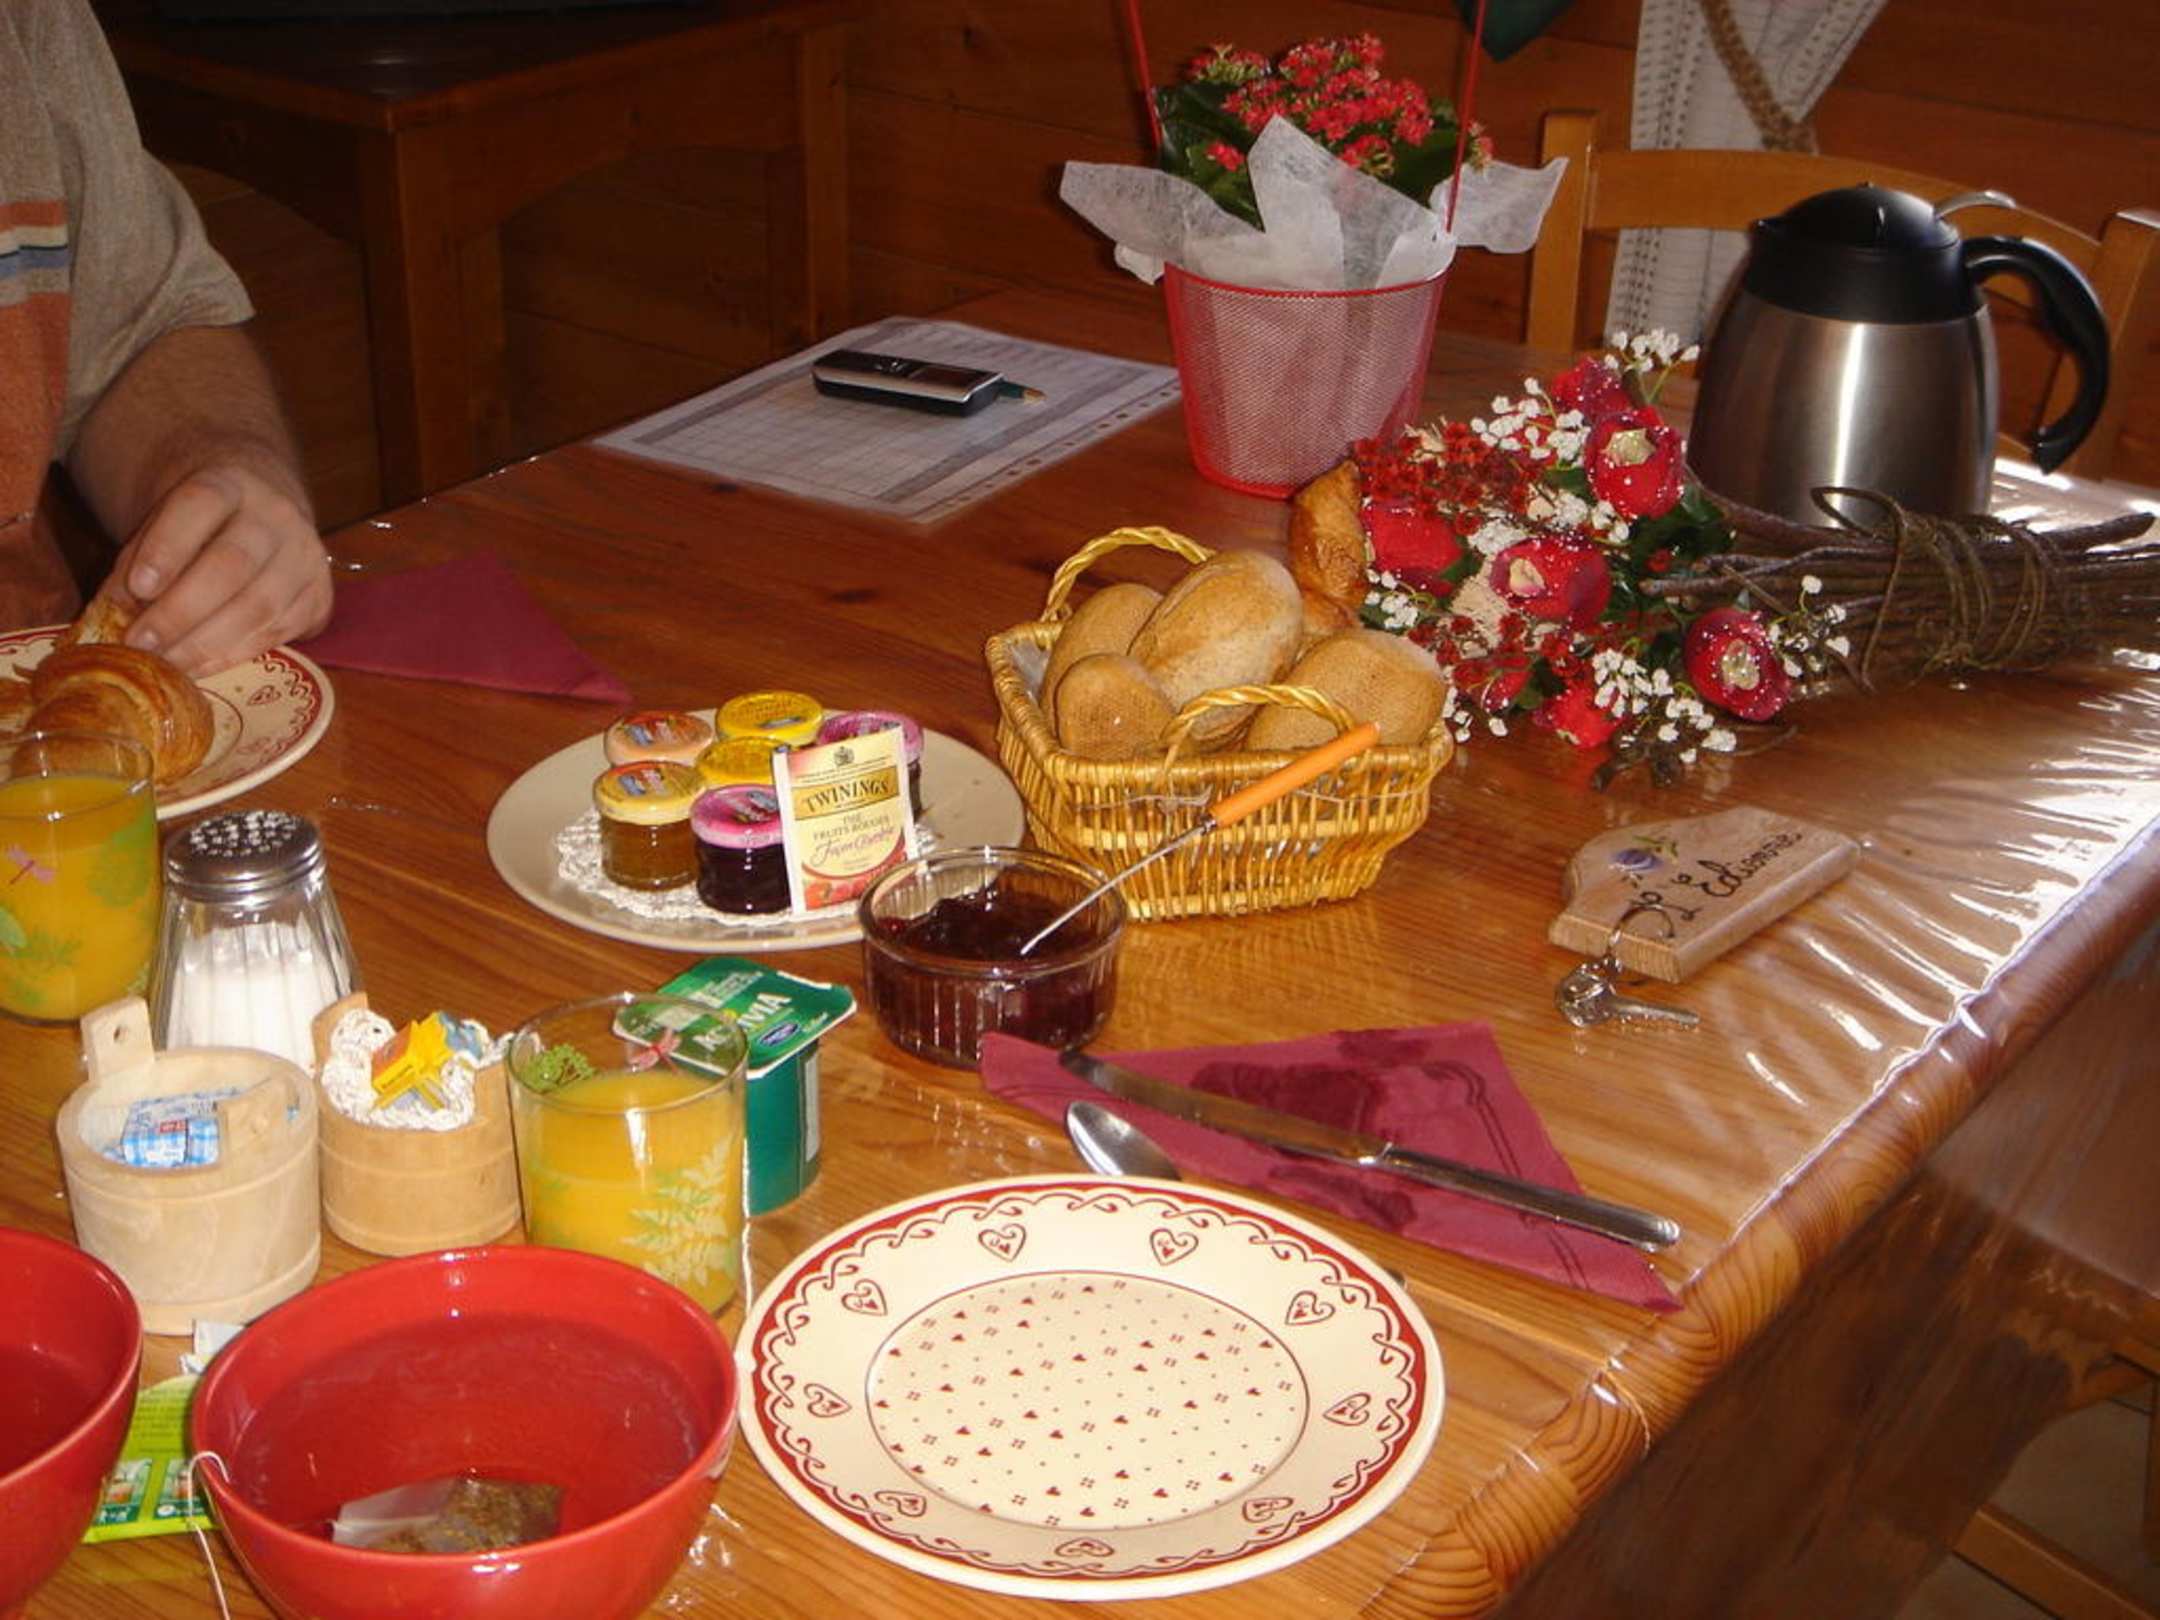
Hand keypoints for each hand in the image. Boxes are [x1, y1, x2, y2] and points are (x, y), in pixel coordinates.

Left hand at [116, 461, 331, 674]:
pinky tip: (200, 666)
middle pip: (232, 563)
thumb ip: (137, 561)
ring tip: (165, 664)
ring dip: (206, 642)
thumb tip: (111, 614)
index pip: (201, 505)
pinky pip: (279, 632)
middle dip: (183, 610)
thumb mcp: (163, 523)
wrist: (264, 512)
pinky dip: (235, 654)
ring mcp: (306, 556)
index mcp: (230, 483)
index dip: (168, 547)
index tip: (136, 587)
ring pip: (260, 605)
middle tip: (142, 642)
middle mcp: (276, 516)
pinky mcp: (320, 595)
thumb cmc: (202, 526)